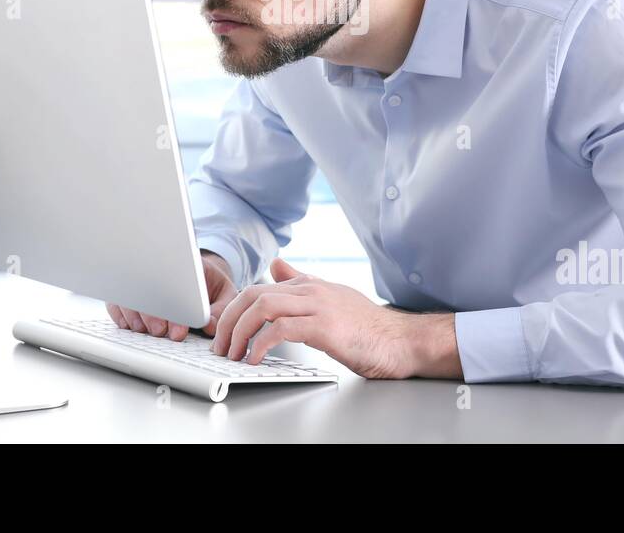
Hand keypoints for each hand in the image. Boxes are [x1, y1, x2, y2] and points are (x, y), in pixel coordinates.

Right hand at [105, 250, 236, 339]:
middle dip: (153, 315)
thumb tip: (208, 326)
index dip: (177, 310)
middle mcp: (161, 267)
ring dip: (135, 315)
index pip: (177, 282)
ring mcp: (143, 277)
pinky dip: (121, 313)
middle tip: (161, 332)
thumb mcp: (226, 294)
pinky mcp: (130, 288)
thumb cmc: (212, 284)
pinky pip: (117, 299)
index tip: (180, 329)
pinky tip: (131, 325)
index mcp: (187, 264)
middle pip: (148, 287)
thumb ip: (220, 310)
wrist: (198, 272)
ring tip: (146, 331)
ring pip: (130, 294)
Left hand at [210, 256, 423, 378]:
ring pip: (264, 306)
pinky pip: (282, 329)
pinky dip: (262, 343)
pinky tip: (256, 357)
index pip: (259, 289)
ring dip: (240, 331)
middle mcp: (311, 290)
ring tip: (233, 353)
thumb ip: (302, 282)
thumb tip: (276, 265)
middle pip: (254, 294)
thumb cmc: (368, 327)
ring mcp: (319, 306)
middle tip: (221, 345)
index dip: (235, 310)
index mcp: (309, 285)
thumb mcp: (330, 297)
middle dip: (229, 320)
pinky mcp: (325, 327)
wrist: (402, 341)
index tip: (225, 333)